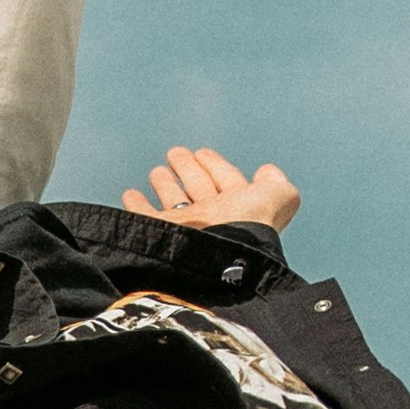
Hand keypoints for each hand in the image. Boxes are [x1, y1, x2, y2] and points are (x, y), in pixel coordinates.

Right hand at [121, 142, 298, 230]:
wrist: (219, 257)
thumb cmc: (248, 226)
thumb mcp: (277, 198)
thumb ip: (278, 184)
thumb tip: (267, 172)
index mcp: (238, 208)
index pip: (225, 180)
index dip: (216, 165)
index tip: (203, 152)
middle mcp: (212, 218)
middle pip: (197, 187)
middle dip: (189, 169)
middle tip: (177, 153)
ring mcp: (186, 228)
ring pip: (173, 201)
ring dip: (165, 184)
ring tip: (157, 172)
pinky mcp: (160, 234)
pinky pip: (145, 217)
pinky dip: (137, 206)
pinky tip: (130, 195)